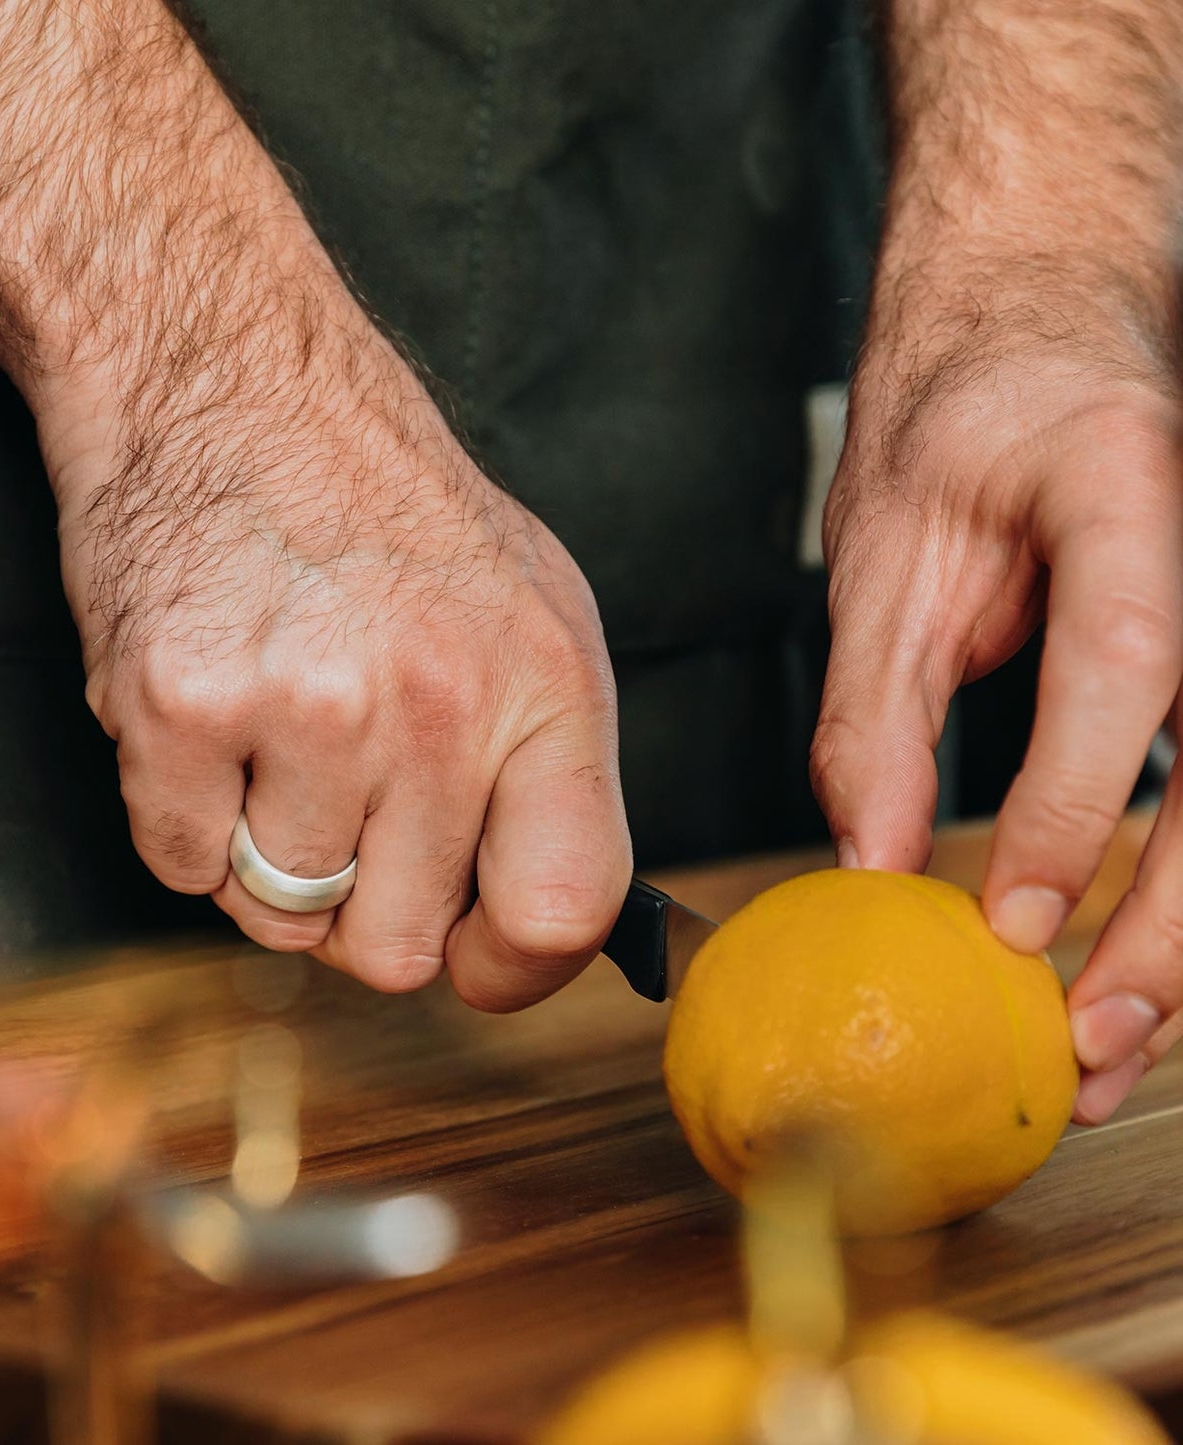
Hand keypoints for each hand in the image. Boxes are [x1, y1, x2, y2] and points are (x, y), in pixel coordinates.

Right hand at [43, 277, 629, 1009]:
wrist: (228, 381)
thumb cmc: (380, 509)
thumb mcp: (529, 613)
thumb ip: (545, 773)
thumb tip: (532, 924)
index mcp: (542, 686)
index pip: (562, 912)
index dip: (512, 971)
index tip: (471, 954)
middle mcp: (435, 704)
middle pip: (396, 949)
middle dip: (364, 905)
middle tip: (342, 806)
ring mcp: (305, 707)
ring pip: (280, 917)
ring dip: (268, 856)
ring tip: (273, 739)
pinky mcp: (179, 706)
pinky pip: (178, 867)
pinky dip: (185, 817)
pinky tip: (211, 718)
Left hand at [812, 271, 1182, 1123]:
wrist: (1043, 328)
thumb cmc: (964, 416)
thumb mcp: (885, 550)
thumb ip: (875, 705)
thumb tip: (866, 857)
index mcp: (1122, 488)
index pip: (1126, 660)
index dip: (1071, 802)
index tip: (1005, 916)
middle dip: (1166, 923)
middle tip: (1086, 1039)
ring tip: (1114, 1047)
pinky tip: (1141, 968)